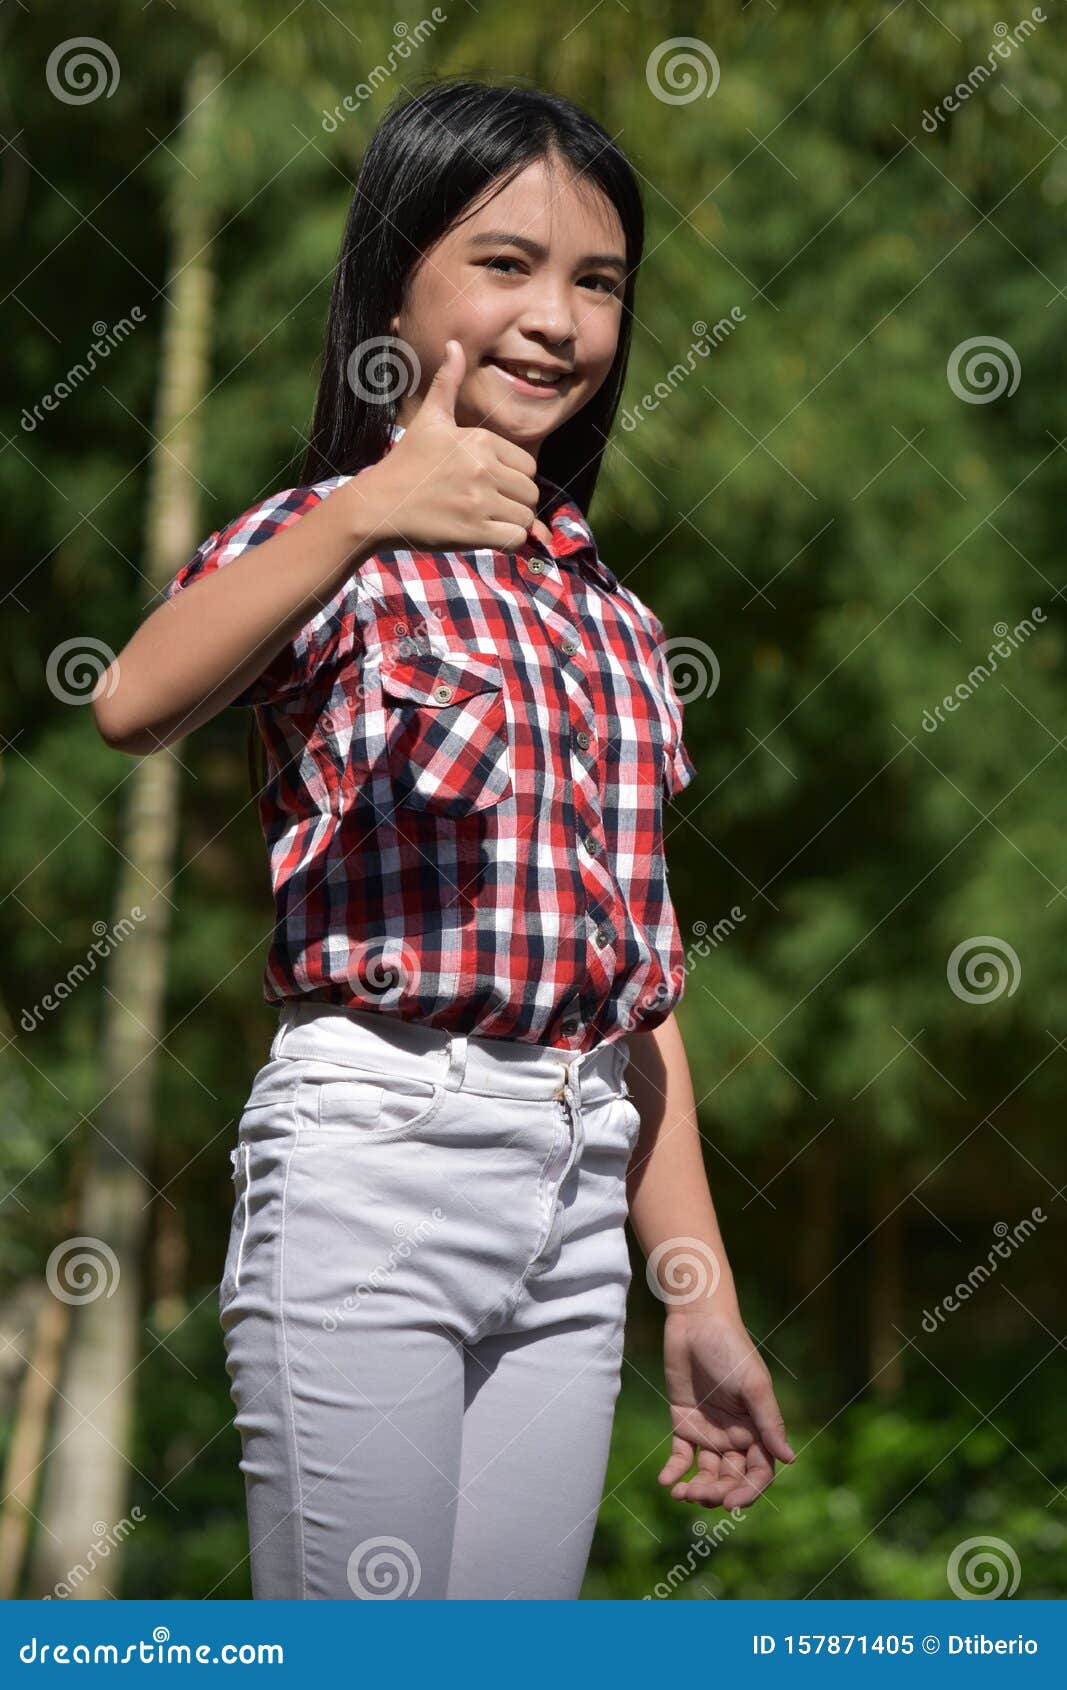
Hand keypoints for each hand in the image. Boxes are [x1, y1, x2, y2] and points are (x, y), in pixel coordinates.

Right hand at [361, 340, 552, 552]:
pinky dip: (509, 541)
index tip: (492, 484)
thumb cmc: (405, 464)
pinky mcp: (474, 532)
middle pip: (531, 492)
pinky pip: (516, 539)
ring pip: (526, 516)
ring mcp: (479, 501)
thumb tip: (455, 343)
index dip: (516, 478)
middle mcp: (482, 468)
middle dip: (518, 502)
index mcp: (479, 440)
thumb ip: (447, 383)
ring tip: (490, 521)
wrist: (377, 505)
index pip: (529, 466)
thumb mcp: (428, 419)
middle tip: (493, 506)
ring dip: (514, 523)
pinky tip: (489, 536)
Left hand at [659, 1311, 796, 1509]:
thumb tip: (791, 1459)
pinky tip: (666, 1481)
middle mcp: (735, 1435)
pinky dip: (674, 1471)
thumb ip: (769, 1422)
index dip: (748, 1491)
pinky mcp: (684, 1422)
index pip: (759, 1472)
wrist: (696, 1322)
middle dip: (717, 1492)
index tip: (731, 1503)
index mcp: (757, 1429)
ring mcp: (709, 1431)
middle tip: (700, 1495)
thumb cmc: (731, 1349)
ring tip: (681, 1494)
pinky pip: (681, 1456)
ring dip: (696, 1488)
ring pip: (706, 1473)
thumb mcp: (753, 1385)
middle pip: (731, 1477)